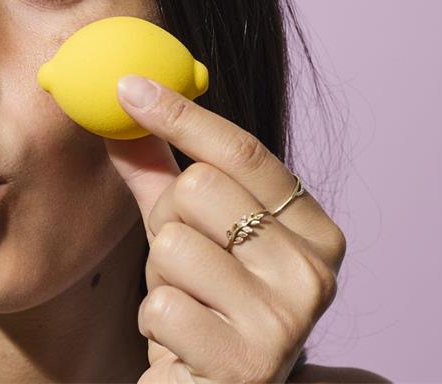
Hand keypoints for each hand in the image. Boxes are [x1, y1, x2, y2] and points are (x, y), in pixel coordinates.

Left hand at [103, 75, 345, 383]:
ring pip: (173, 244)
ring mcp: (285, 322)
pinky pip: (161, 304)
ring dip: (160, 273)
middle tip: (182, 255)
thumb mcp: (190, 228)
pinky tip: (183, 337)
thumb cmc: (206, 302)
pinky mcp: (245, 365)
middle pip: (199, 189)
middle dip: (169, 218)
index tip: (129, 85)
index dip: (180, 114)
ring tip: (187, 299)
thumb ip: (161, 170)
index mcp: (315, 230)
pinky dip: (155, 317)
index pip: (242, 150)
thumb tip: (126, 103)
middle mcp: (314, 272)